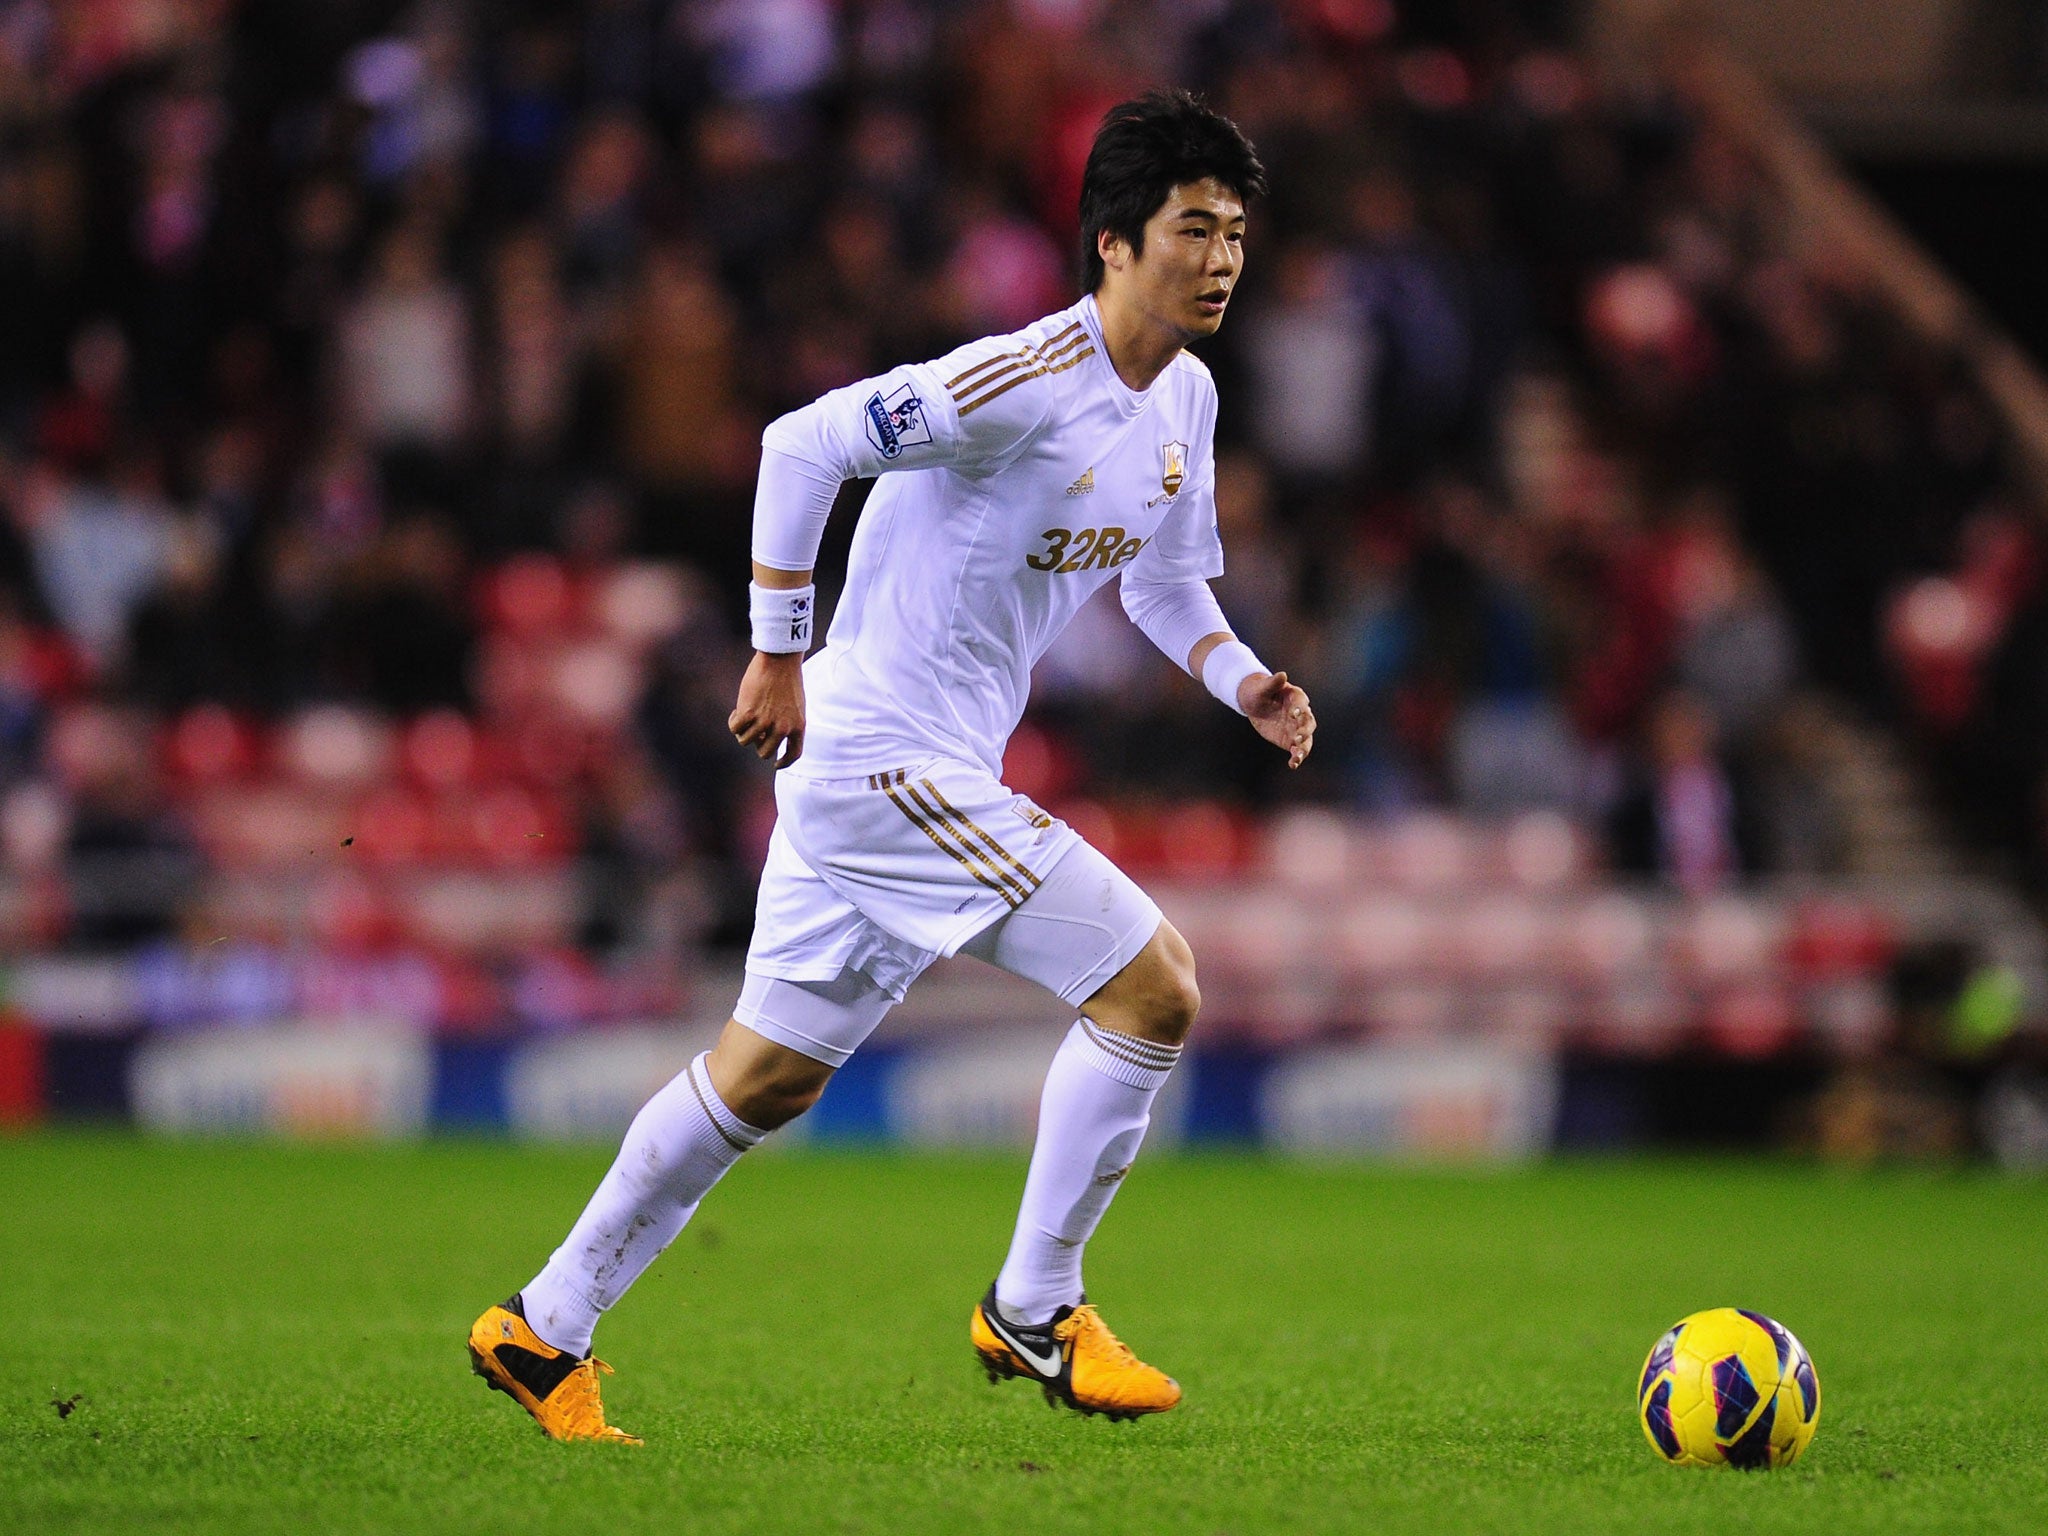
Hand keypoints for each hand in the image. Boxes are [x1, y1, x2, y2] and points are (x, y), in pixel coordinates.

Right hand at [729, 652, 806, 767]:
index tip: (776, 765)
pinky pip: (735, 729)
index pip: (793, 754)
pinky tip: (736, 711)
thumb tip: (764, 738)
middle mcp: (783, 728)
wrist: (780, 660)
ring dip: (743, 731)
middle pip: (765, 752)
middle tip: (754, 732)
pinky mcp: (748, 713)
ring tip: (745, 715)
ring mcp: (765, 722)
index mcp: (799, 726)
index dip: (784, 763)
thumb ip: (786, 723)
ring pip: (746, 740)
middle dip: (758, 744)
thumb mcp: (795, 705)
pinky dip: (734, 722)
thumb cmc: (788, 678)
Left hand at [1240, 670, 1314, 768]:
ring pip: (1306, 739)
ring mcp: (1297, 728)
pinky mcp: (1290, 740)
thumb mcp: (1261, 687)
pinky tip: (1293, 765)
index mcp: (1296, 697)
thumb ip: (1272, 683)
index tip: (1294, 714)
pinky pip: (1297, 750)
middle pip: (1309, 722)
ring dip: (1303, 748)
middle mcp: (1300, 713)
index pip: (1302, 703)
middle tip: (1297, 738)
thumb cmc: (1258, 691)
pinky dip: (1297, 757)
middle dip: (1305, 730)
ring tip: (1297, 756)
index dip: (1300, 708)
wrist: (1254, 703)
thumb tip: (1282, 675)